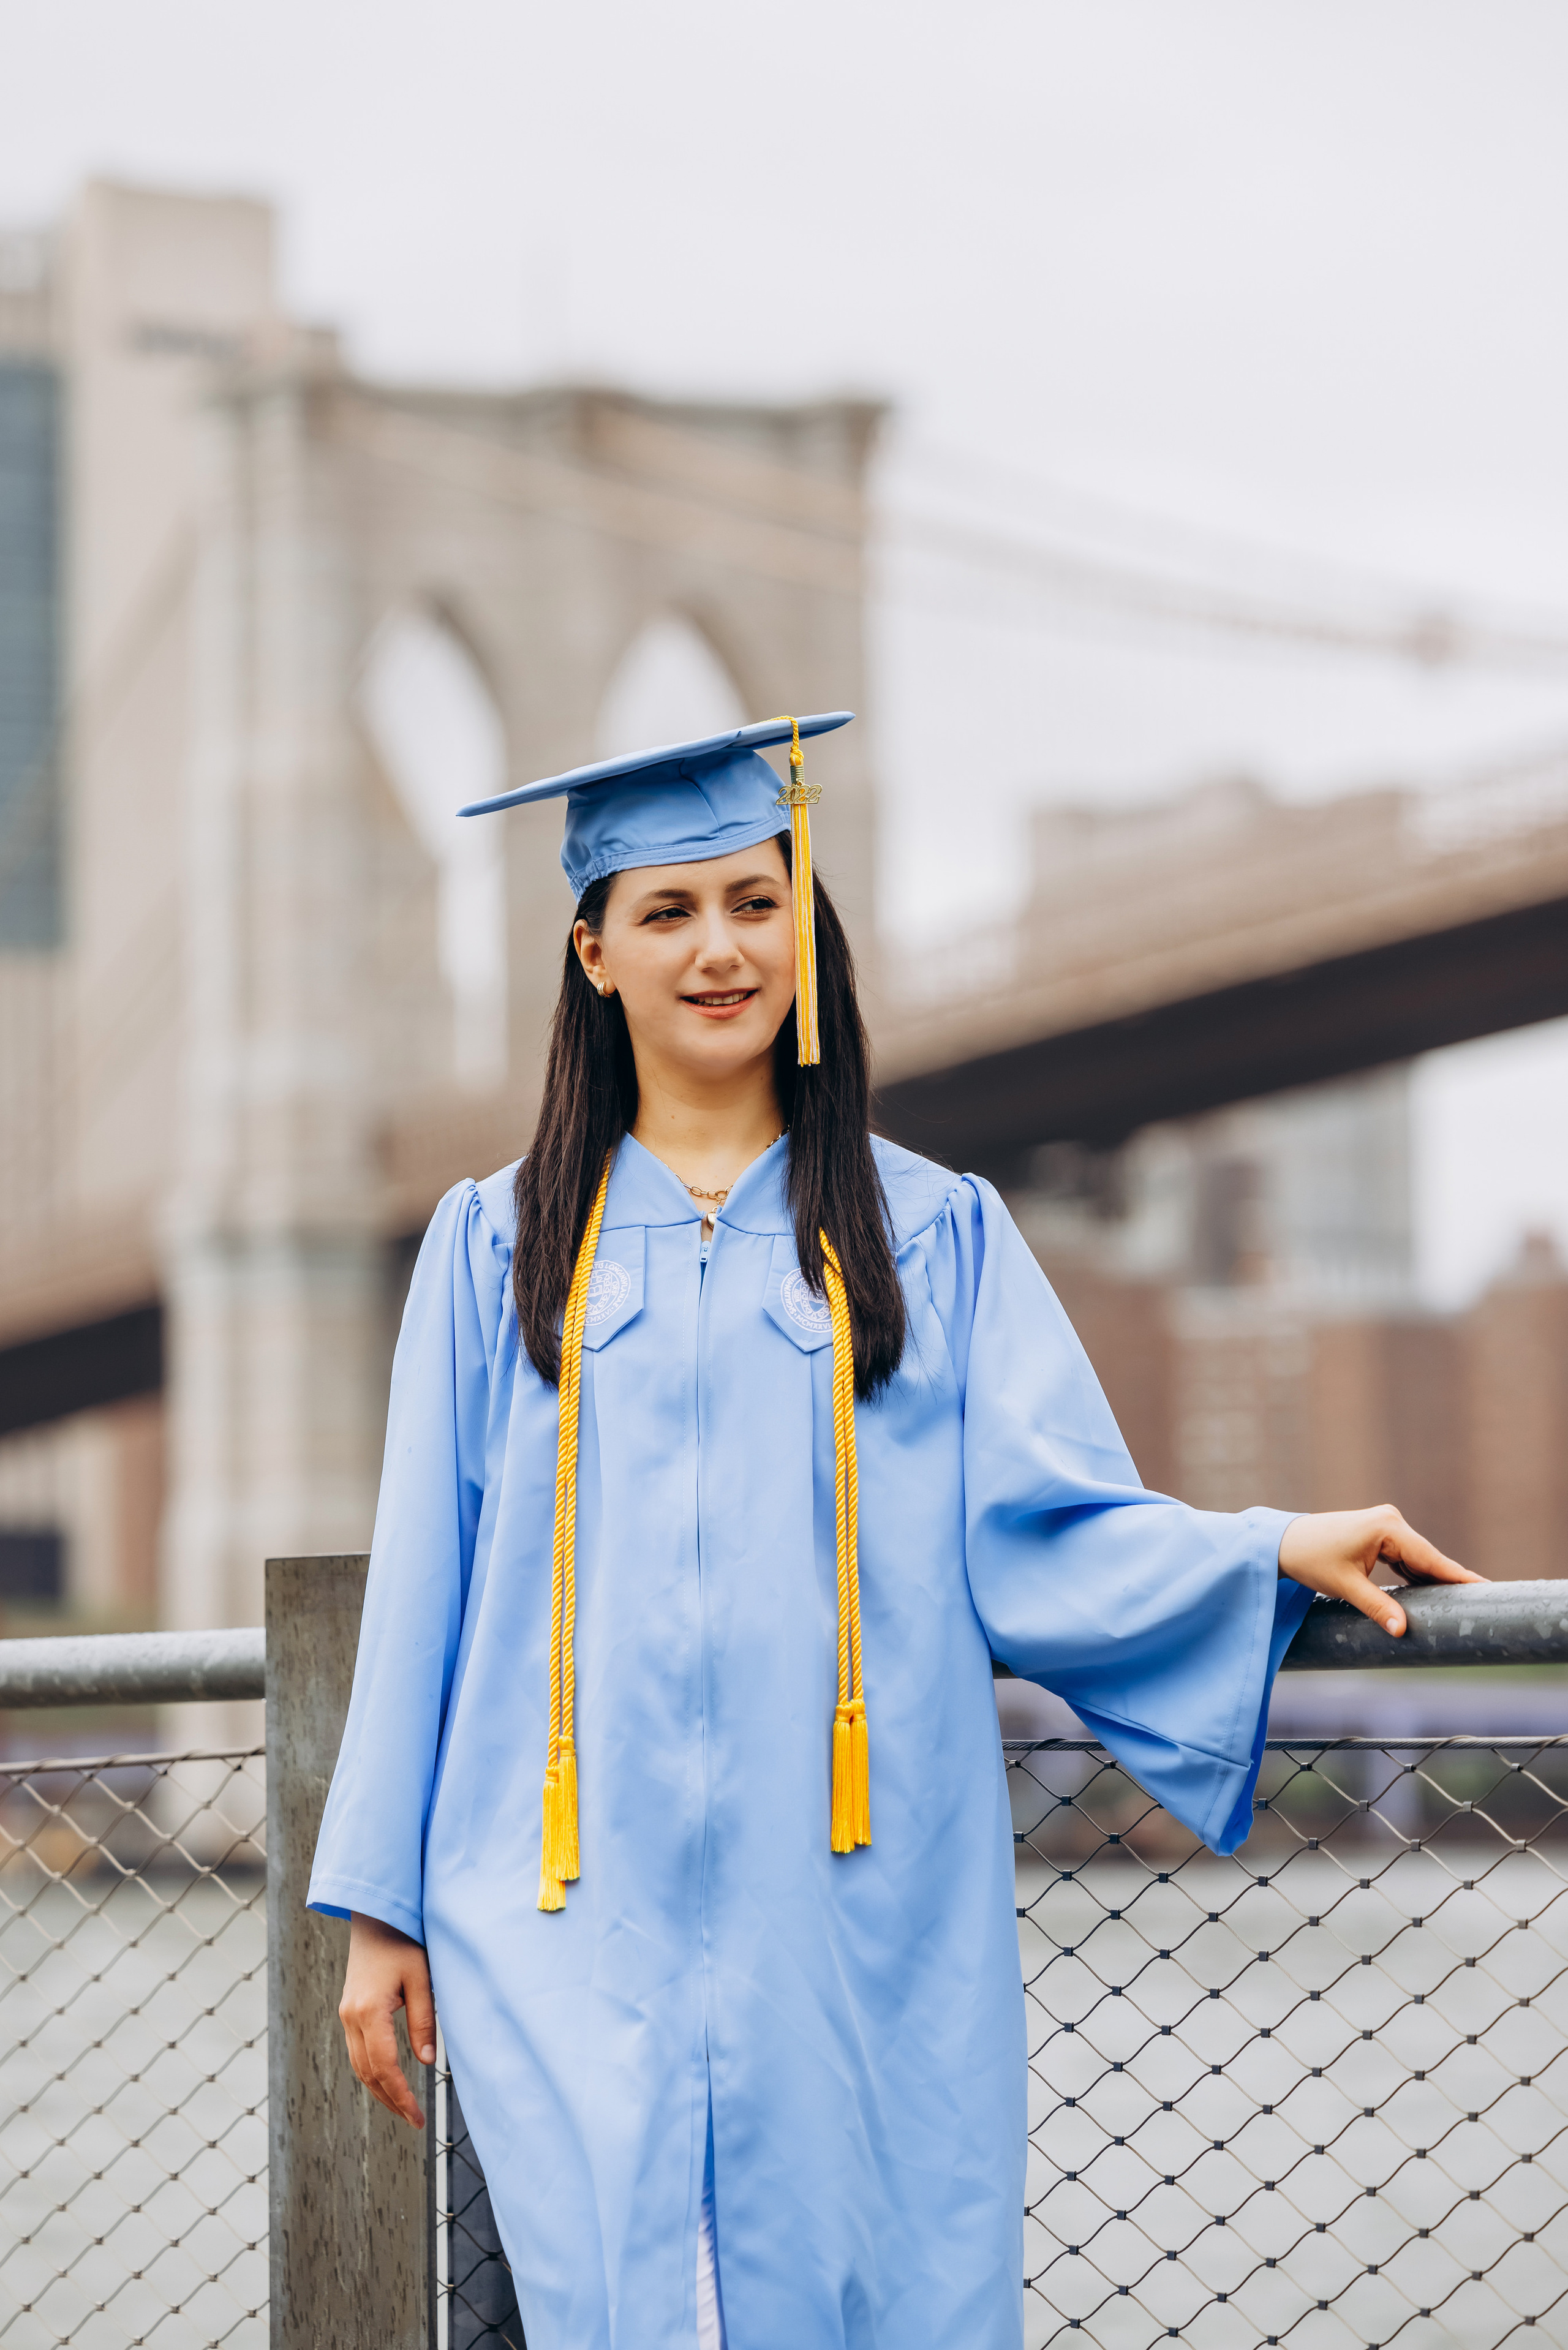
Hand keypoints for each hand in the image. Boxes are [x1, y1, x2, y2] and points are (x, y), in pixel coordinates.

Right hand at [339, 1911, 435, 2128]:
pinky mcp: (349, 2012)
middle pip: (368, 2074)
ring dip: (380, 2090)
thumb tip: (426, 2062)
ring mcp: (346, 2015)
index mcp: (369, 2011)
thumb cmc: (403, 1942)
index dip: (401, 2095)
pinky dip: (373, 2072)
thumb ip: (423, 2021)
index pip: (384, 2067)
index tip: (417, 2117)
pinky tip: (389, 2080)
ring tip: (404, 2108)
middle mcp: (351, 2018)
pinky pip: (358, 2052)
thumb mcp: (422, 1978)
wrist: (376, 1917)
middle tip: (413, 2121)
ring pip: (359, 2066)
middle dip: (391, 2100)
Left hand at [1277, 1505, 1483, 1636]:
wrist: (1283, 1542)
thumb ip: (1377, 1608)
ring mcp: (1386, 1525)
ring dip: (1435, 1578)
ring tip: (1467, 1599)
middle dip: (1452, 1579)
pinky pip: (1405, 1557)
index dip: (1458, 1576)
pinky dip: (1417, 1573)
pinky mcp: (1379, 1534)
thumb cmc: (1311, 1560)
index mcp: (1387, 1528)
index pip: (1430, 1558)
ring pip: (1418, 1558)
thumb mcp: (1345, 1587)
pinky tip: (1434, 1591)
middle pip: (1428, 1557)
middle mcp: (1391, 1521)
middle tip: (1485, 1598)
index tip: (1486, 1587)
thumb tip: (1402, 1632)